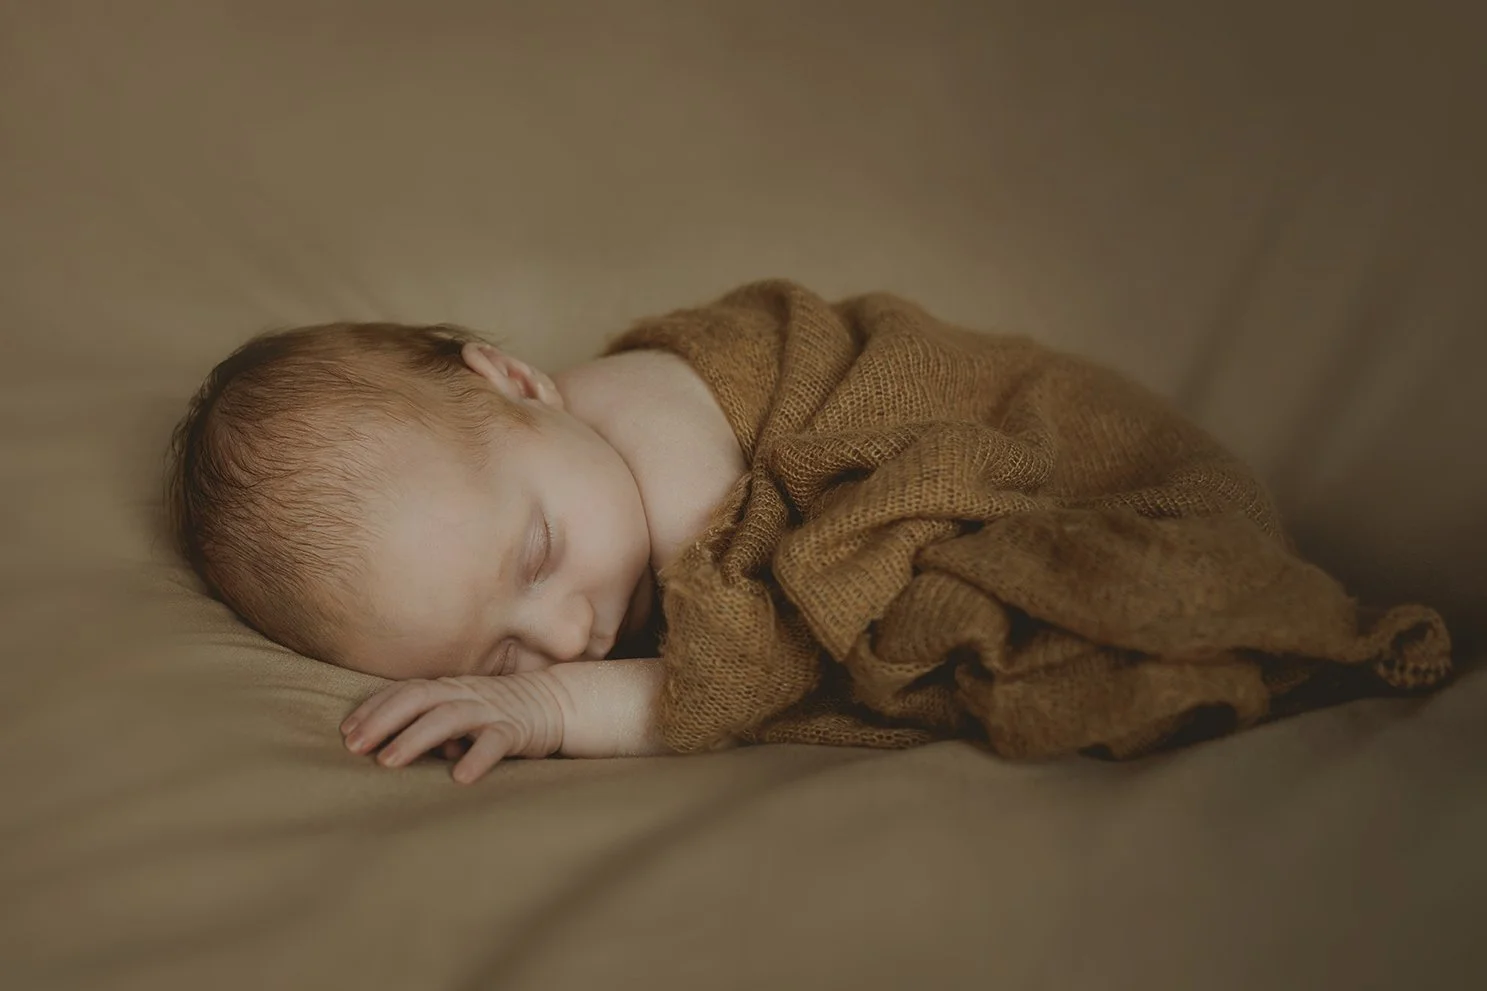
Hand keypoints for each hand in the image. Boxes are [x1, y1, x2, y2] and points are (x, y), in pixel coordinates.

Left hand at [340, 673, 566, 783]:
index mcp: (450, 688)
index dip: (374, 708)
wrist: (556, 702)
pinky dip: (477, 757)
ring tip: (388, 761)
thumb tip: (393, 748)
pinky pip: (495, 742)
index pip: (406, 692)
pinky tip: (459, 778)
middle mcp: (466, 694)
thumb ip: (430, 726)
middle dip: (383, 720)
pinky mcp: (517, 729)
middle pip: (418, 699)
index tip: (346, 730)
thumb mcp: (461, 713)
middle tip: (354, 746)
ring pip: (448, 718)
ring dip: (415, 738)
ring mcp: (491, 710)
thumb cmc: (499, 711)